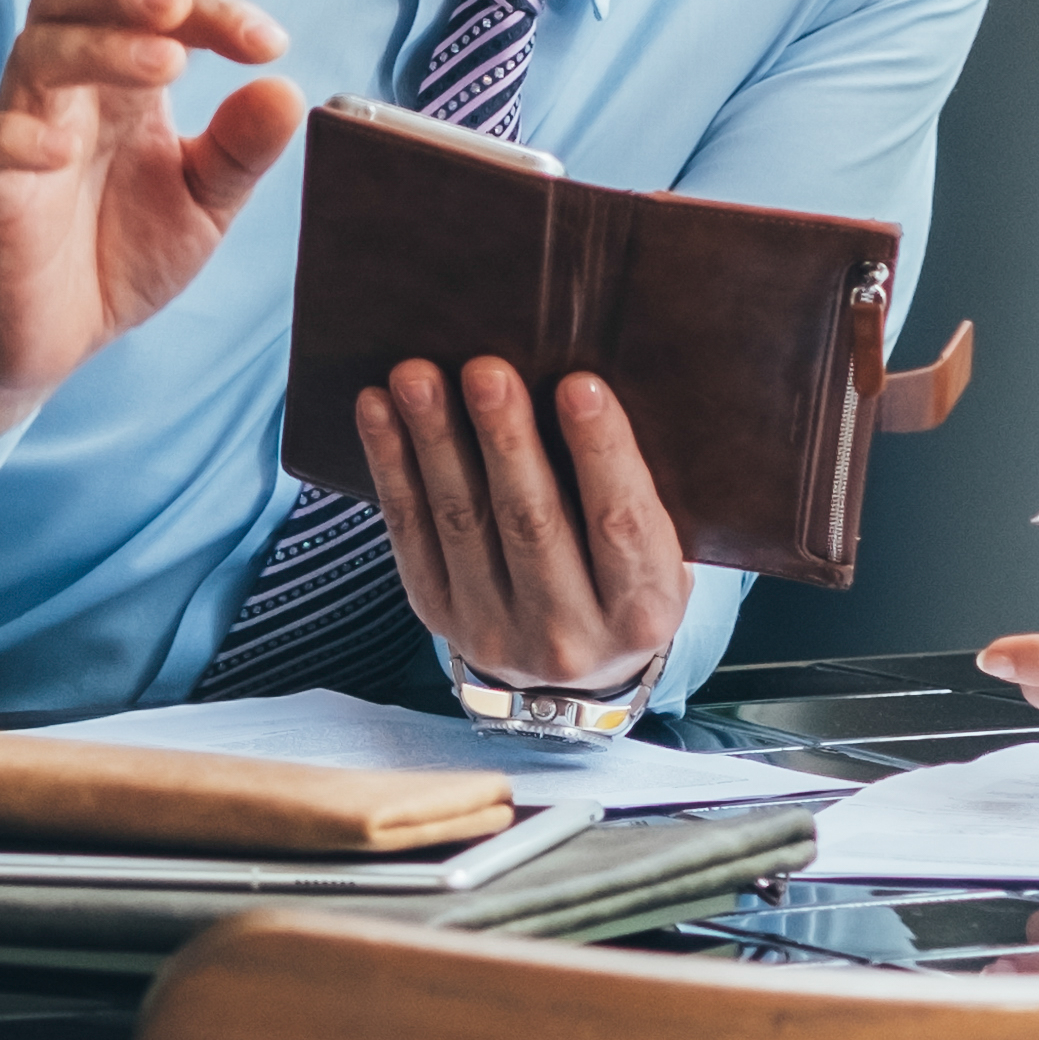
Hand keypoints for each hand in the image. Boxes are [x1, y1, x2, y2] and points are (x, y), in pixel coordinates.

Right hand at [0, 0, 302, 444]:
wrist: (50, 340)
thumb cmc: (120, 253)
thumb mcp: (203, 203)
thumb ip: (240, 150)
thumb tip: (288, 89)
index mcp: (123, 83)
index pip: (154, 9)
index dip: (212, 11)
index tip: (269, 43)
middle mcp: (69, 93)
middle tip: (178, 4)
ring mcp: (22, 135)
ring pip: (34, 54)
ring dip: (99, 47)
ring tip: (167, 64)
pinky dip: (15, 136)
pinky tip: (62, 150)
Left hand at [355, 356, 691, 693]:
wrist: (571, 669)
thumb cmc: (624, 576)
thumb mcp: (661, 552)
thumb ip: (633, 488)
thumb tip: (584, 381)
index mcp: (641, 612)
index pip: (620, 523)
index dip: (600, 452)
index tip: (579, 385)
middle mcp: (568, 634)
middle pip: (531, 523)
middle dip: (505, 439)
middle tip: (486, 370)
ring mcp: (495, 630)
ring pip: (461, 522)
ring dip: (435, 441)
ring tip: (417, 377)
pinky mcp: (439, 614)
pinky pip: (409, 533)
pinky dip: (390, 466)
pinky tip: (377, 410)